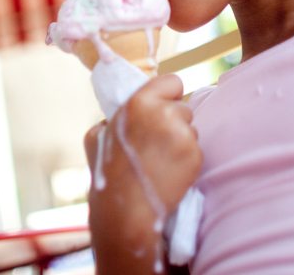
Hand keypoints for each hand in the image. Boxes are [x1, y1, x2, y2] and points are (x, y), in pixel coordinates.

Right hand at [84, 74, 201, 272]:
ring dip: (180, 139)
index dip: (168, 94)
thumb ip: (113, 116)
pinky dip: (186, 158)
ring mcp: (183, 135)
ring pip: (191, 128)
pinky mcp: (195, 155)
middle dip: (173, 120)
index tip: (162, 107)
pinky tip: (169, 170)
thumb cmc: (108, 173)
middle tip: (156, 141)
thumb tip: (121, 110)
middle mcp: (164, 114)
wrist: (126, 211)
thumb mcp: (98, 136)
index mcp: (139, 103)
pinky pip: (196, 148)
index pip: (173, 82)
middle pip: (183, 107)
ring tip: (161, 159)